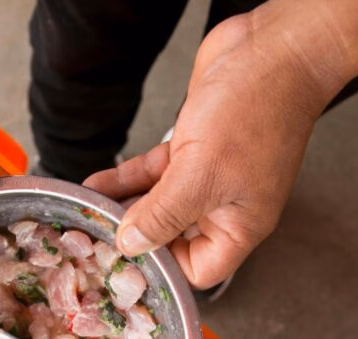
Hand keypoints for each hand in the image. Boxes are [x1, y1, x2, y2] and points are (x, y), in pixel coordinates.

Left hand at [85, 11, 338, 288]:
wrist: (271, 48)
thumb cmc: (254, 113)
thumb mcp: (200, 176)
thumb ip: (163, 215)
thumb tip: (131, 245)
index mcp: (238, 225)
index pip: (198, 270)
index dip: (164, 270)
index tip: (126, 261)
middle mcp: (221, 207)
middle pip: (170, 239)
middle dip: (134, 238)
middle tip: (95, 241)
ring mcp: (204, 178)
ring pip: (155, 205)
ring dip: (121, 208)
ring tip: (86, 214)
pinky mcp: (188, 150)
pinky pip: (150, 176)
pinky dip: (123, 180)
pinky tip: (94, 185)